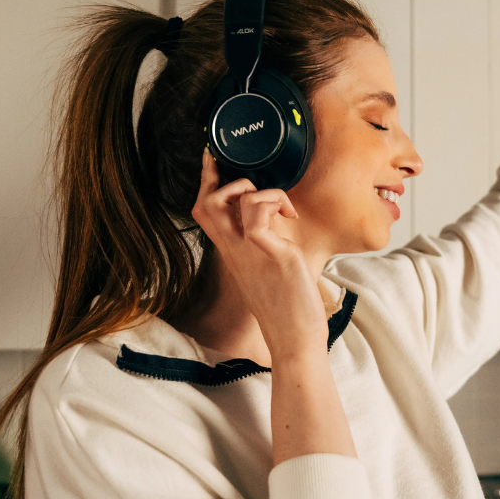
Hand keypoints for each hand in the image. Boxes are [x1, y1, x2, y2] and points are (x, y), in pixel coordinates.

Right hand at [191, 148, 327, 358]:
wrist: (294, 339)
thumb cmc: (286, 308)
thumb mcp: (267, 269)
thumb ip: (263, 245)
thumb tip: (276, 221)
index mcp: (232, 253)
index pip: (205, 212)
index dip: (206, 183)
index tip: (211, 159)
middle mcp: (235, 250)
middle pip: (206, 203)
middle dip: (221, 179)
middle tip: (247, 183)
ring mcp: (251, 251)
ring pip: (235, 200)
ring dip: (258, 189)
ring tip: (280, 207)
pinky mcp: (273, 253)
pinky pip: (258, 212)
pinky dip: (274, 201)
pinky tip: (290, 214)